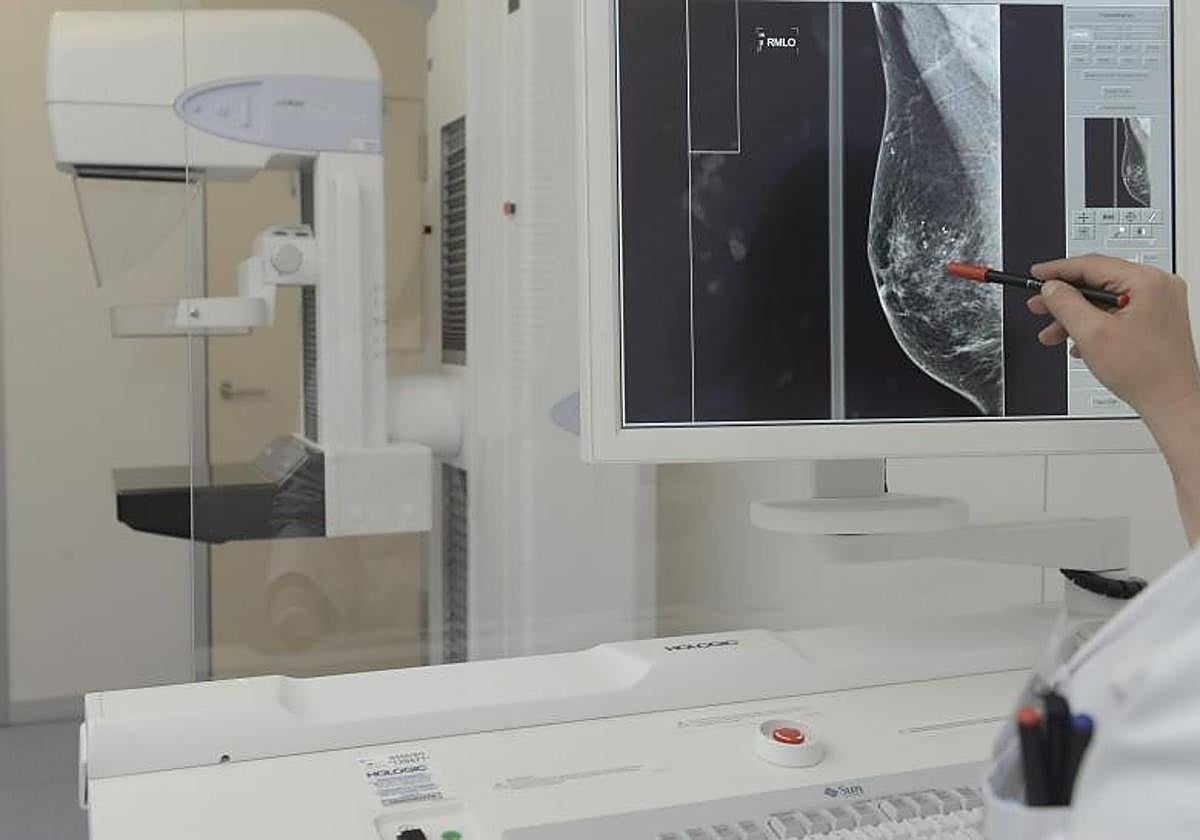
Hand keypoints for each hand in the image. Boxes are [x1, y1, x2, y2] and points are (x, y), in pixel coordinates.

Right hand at [1028, 255, 1199, 419]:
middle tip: (1039, 305)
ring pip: (1106, 300)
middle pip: (1098, 282)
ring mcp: (1160, 303)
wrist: (1170, 402)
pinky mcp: (1157, 319)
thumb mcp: (1092, 333)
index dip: (1058, 270)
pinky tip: (1079, 341)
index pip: (1093, 265)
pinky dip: (1095, 324)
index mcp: (1147, 282)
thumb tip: (1051, 288)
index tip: (1037, 274)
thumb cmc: (1146, 372)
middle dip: (1065, 297)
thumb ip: (1066, 304)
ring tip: (1054, 332)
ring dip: (1076, 315)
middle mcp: (1158, 287)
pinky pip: (1118, 312)